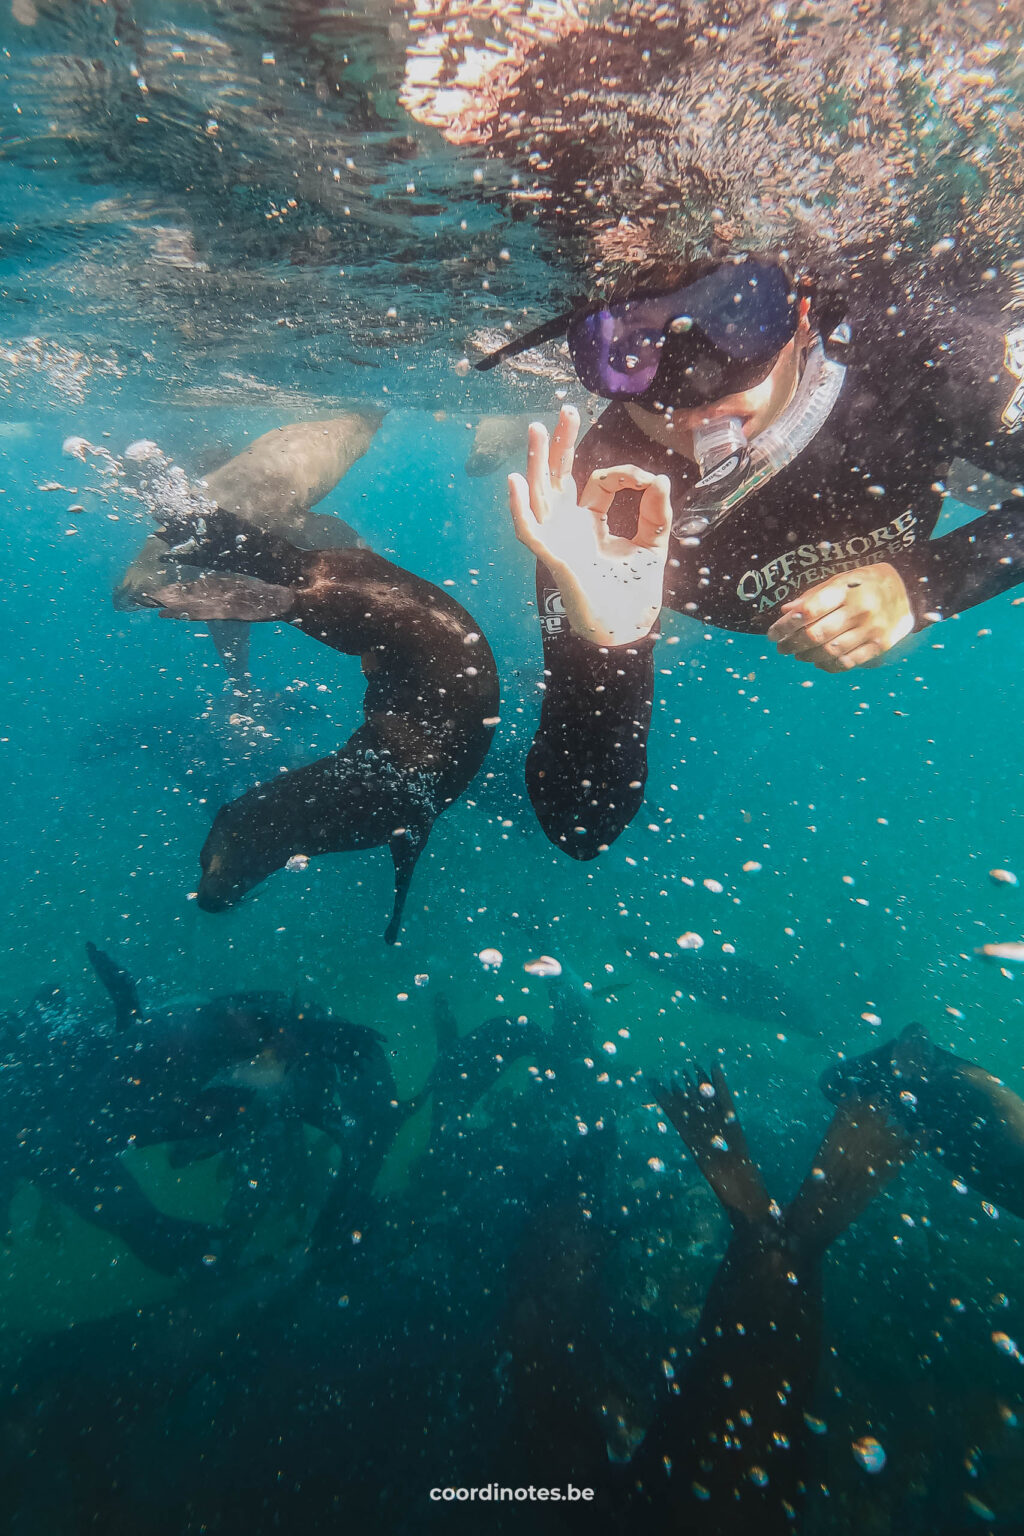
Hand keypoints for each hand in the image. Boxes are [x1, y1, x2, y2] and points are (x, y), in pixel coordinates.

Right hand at [508, 405, 671, 646]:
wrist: (625, 630)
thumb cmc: (633, 592)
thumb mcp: (652, 544)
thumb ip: (656, 513)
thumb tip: (659, 479)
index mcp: (589, 522)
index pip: (595, 483)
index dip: (619, 474)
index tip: (644, 479)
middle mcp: (569, 526)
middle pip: (558, 476)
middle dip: (560, 444)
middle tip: (565, 411)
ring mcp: (557, 540)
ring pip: (540, 494)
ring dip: (536, 461)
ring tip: (536, 429)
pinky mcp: (552, 557)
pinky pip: (529, 530)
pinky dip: (519, 508)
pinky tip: (517, 482)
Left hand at [767, 562, 913, 671]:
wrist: (909, 589)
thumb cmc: (866, 583)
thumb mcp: (841, 580)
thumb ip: (814, 595)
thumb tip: (787, 611)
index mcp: (846, 589)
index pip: (808, 610)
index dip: (785, 625)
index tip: (773, 633)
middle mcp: (859, 610)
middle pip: (816, 634)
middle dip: (792, 644)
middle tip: (781, 647)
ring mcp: (871, 629)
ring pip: (829, 651)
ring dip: (807, 656)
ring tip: (797, 654)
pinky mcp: (880, 645)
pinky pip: (848, 662)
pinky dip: (828, 665)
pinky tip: (818, 661)